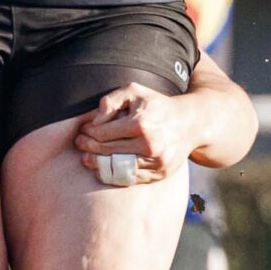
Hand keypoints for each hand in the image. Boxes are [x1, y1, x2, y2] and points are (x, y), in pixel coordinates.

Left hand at [74, 84, 204, 185]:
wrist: (190, 123)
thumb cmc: (158, 105)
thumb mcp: (135, 91)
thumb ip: (111, 100)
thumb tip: (95, 120)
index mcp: (140, 124)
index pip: (102, 133)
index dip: (87, 132)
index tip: (83, 131)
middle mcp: (148, 145)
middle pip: (106, 152)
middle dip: (88, 148)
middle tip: (80, 144)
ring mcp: (155, 162)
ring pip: (116, 168)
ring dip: (97, 165)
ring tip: (88, 159)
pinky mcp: (160, 174)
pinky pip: (130, 179)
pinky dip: (114, 175)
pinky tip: (105, 168)